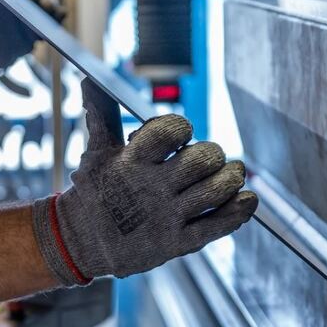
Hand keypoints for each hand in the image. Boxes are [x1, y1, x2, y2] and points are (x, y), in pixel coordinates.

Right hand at [31, 79, 257, 285]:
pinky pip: (217, 225)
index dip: (182, 127)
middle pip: (202, 160)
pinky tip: (247, 200)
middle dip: (213, 155)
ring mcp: (166, 217)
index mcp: (131, 162)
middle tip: (212, 158)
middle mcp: (151, 188)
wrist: (79, 244)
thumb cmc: (92, 194)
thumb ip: (102, 117)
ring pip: (216, 191)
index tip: (182, 134)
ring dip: (231, 178)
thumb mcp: (95, 155)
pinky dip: (238, 211)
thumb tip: (90, 82)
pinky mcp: (176, 242)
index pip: (170, 131)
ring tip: (233, 173)